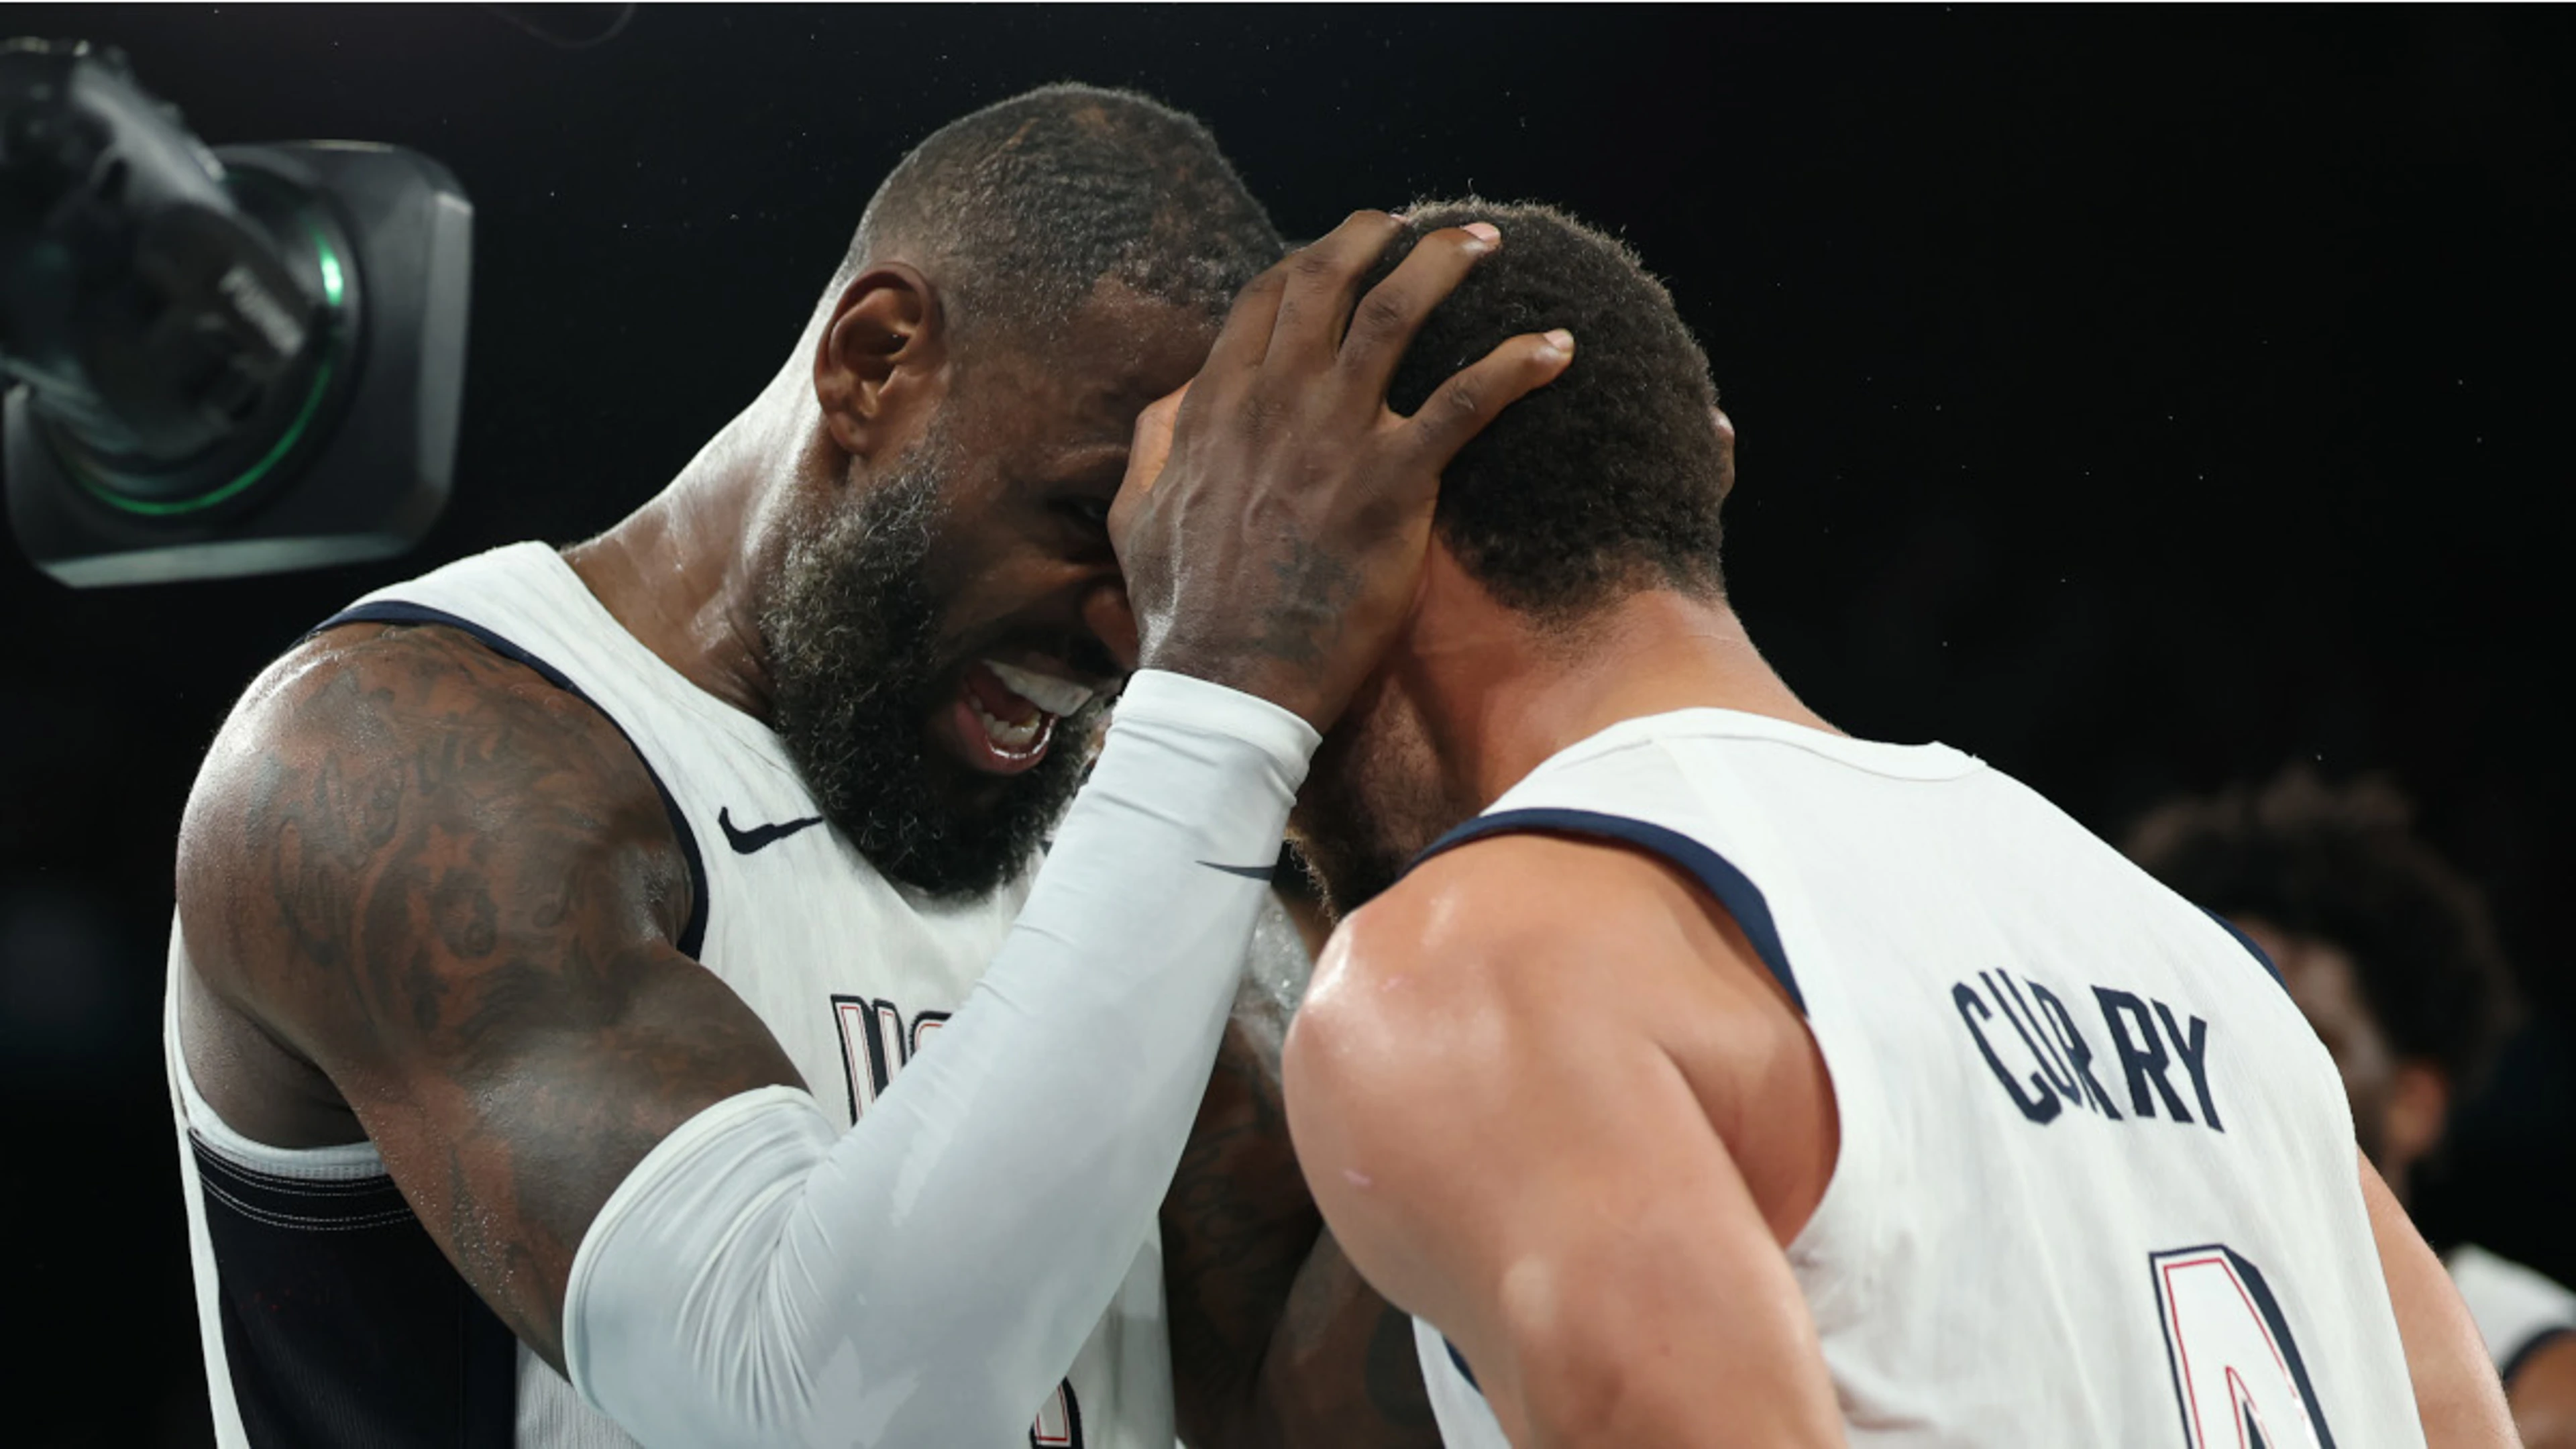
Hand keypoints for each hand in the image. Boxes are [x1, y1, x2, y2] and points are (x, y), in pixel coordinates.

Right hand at [1108, 210, 1573, 730]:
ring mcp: (1335, 436)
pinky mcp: (1392, 483)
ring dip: (1444, 264)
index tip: (1347, 250)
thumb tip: (1182, 394)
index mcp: (1215, 404)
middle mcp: (1275, 400)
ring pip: (1396, 312)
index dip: (1310, 260)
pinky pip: (1468, 401)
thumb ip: (1158, 441)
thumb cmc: (1185, 613)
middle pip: (1328, 280)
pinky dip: (1516, 364)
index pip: (1266, 298)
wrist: (1228, 682)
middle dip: (1378, 236)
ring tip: (1486, 242)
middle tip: (1421, 227)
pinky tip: (1558, 349)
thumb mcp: (1137, 514)